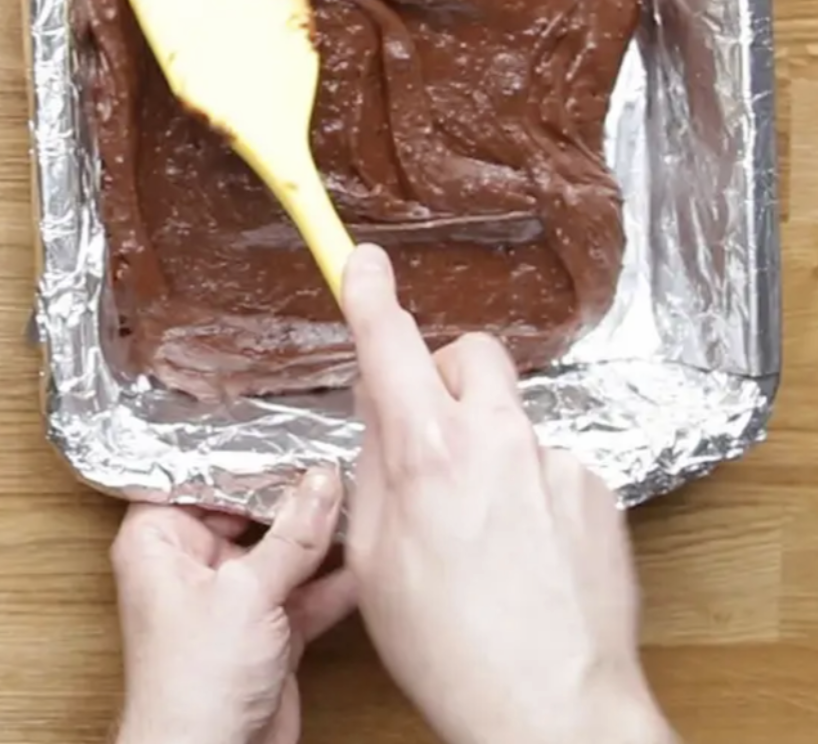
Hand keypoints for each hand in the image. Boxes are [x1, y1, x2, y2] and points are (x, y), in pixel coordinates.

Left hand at [111, 467, 355, 743]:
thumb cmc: (192, 683)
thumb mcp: (246, 593)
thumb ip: (290, 536)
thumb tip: (319, 482)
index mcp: (157, 540)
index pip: (195, 477)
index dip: (237, 455)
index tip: (279, 425)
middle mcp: (189, 565)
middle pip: (243, 512)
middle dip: (288, 493)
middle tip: (331, 456)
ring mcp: (228, 600)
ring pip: (279, 554)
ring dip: (317, 538)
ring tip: (360, 499)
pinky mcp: (264, 633)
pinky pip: (301, 595)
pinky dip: (331, 584)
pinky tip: (365, 561)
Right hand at [340, 244, 677, 743]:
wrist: (553, 709)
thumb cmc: (450, 650)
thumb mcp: (371, 558)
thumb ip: (371, 471)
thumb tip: (378, 417)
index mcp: (428, 453)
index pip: (390, 344)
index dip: (370, 294)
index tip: (361, 260)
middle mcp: (499, 443)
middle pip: (468, 357)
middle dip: (440, 379)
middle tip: (423, 436)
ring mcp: (557, 465)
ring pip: (509, 418)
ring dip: (485, 446)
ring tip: (475, 527)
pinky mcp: (598, 495)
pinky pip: (549, 465)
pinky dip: (528, 491)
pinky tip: (520, 552)